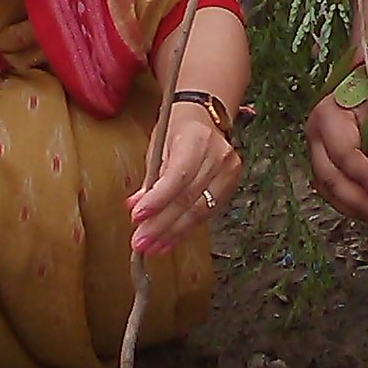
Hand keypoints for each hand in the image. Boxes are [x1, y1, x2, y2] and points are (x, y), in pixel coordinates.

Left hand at [130, 101, 240, 255]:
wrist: (205, 120)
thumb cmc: (177, 131)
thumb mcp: (158, 147)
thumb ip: (150, 178)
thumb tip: (135, 207)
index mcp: (196, 140)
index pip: (178, 176)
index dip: (157, 200)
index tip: (137, 217)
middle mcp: (218, 156)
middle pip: (188, 198)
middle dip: (161, 224)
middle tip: (141, 242)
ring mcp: (229, 171)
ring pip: (199, 211)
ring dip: (173, 233)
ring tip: (153, 247)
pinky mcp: (232, 185)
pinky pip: (207, 214)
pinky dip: (185, 229)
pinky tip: (169, 241)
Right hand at [306, 77, 367, 228]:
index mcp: (328, 116)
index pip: (344, 155)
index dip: (363, 178)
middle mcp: (314, 134)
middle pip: (329, 177)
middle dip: (356, 201)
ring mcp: (314, 149)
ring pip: (326, 187)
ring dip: (352, 207)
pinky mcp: (321, 160)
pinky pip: (329, 186)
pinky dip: (348, 201)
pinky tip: (367, 210)